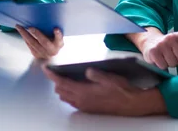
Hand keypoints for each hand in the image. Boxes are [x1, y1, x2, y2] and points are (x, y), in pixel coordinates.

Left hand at [16, 26, 63, 59]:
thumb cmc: (54, 41)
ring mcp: (43, 53)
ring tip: (19, 27)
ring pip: (33, 43)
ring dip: (25, 34)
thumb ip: (54, 32)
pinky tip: (21, 31)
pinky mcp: (36, 54)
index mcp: (59, 43)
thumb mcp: (57, 37)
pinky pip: (29, 45)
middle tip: (30, 27)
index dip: (58, 34)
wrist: (50, 55)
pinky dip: (25, 37)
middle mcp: (52, 50)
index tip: (55, 28)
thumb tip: (47, 18)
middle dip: (37, 34)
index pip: (59, 38)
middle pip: (44, 42)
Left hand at [43, 66, 166, 115]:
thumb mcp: (109, 77)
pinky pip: (73, 103)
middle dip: (56, 81)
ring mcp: (85, 106)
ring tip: (63, 78)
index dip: (52, 75)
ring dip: (62, 89)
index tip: (46, 69)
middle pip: (61, 91)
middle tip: (56, 71)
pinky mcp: (89, 109)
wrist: (131, 104)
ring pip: (66, 98)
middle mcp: (82, 101)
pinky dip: (69, 95)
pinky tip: (74, 89)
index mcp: (84, 92)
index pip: (62, 83)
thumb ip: (95, 74)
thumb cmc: (121, 90)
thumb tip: (86, 71)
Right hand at [141, 30, 177, 71]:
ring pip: (173, 63)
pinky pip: (163, 66)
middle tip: (176, 60)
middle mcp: (172, 37)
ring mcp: (162, 43)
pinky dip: (163, 67)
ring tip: (167, 60)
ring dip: (171, 66)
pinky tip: (161, 61)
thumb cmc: (171, 47)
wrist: (150, 42)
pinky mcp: (153, 51)